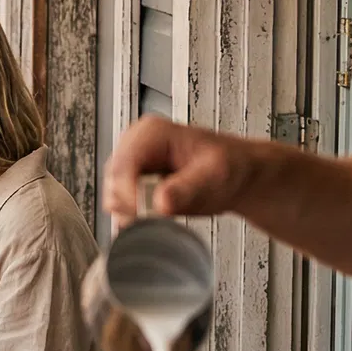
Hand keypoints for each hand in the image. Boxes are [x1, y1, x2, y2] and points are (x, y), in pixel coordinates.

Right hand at [103, 115, 261, 224]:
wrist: (238, 176)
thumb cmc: (230, 167)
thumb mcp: (216, 175)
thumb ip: (189, 188)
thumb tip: (160, 202)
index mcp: (150, 133)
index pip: (122, 166)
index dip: (131, 194)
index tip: (154, 212)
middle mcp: (134, 146)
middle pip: (113, 183)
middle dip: (137, 205)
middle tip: (169, 210)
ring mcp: (131, 166)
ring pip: (113, 198)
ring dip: (138, 212)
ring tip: (171, 209)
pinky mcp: (131, 185)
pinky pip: (121, 208)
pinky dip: (139, 217)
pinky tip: (163, 212)